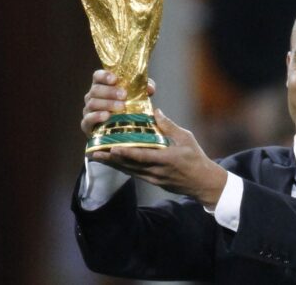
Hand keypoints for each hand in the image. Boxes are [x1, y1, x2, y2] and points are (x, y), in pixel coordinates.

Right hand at [81, 70, 155, 137]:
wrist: (120, 130)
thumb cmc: (127, 109)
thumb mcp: (137, 97)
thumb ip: (144, 89)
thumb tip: (150, 88)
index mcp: (102, 86)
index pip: (97, 76)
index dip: (104, 75)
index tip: (115, 79)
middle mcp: (92, 96)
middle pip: (96, 89)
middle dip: (110, 91)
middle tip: (124, 95)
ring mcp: (88, 110)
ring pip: (93, 103)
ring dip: (107, 104)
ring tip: (121, 107)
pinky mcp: (87, 124)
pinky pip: (88, 119)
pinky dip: (97, 116)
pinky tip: (107, 116)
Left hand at [91, 109, 227, 207]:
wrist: (202, 183)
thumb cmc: (196, 159)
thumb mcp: (186, 139)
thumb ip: (169, 126)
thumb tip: (155, 111)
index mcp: (166, 159)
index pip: (142, 157)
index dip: (126, 153)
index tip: (112, 148)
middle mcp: (156, 171)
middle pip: (129, 165)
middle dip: (110, 159)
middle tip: (93, 152)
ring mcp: (153, 178)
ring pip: (129, 170)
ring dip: (112, 164)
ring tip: (97, 157)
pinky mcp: (153, 181)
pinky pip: (134, 173)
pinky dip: (122, 167)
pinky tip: (112, 162)